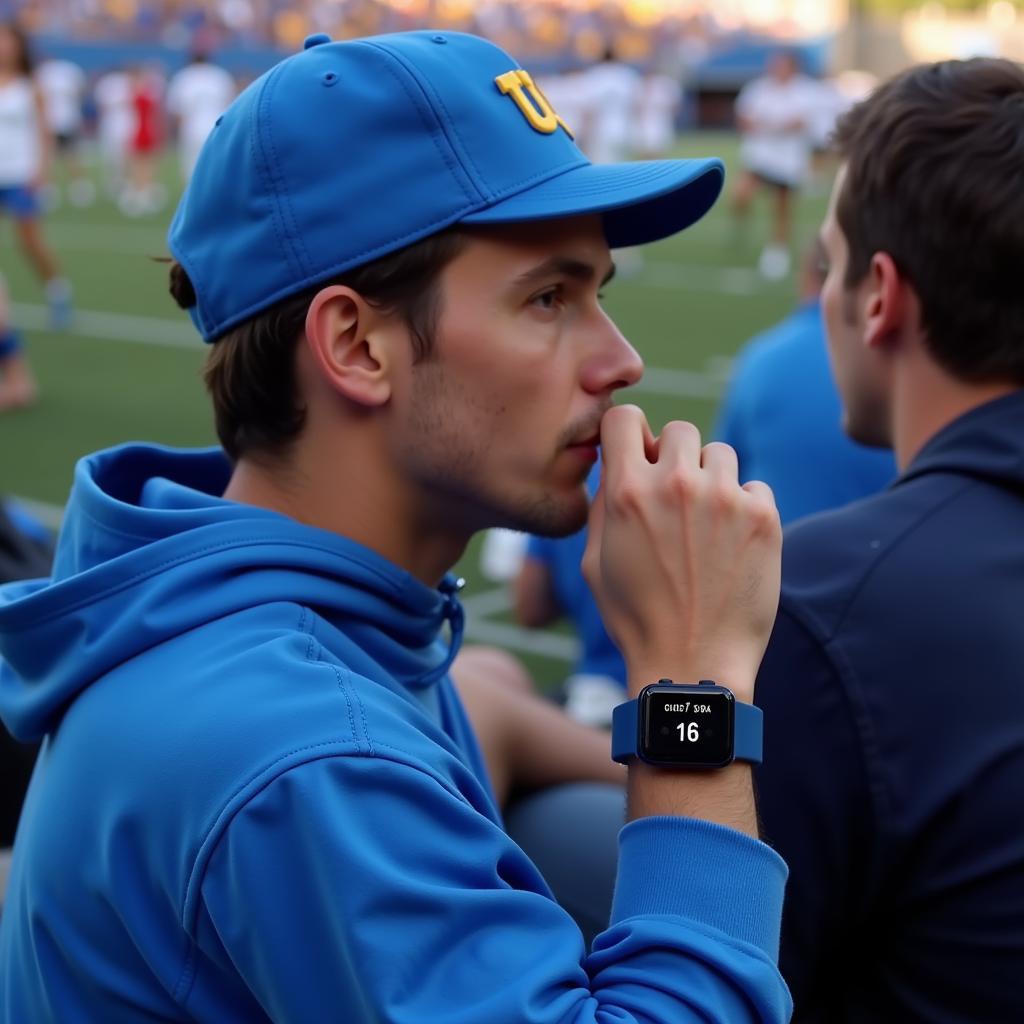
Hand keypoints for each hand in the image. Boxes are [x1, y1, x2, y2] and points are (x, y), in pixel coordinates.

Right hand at [582, 406, 780, 702]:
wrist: (693, 664)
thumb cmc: (635, 618)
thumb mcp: (596, 561)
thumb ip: (604, 503)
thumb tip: (614, 463)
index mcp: (627, 492)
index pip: (624, 416)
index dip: (628, 433)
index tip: (636, 453)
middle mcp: (676, 485)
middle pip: (678, 429)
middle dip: (673, 456)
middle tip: (674, 497)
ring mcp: (724, 498)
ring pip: (719, 453)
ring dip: (710, 479)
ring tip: (705, 524)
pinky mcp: (763, 517)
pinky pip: (754, 486)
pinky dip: (744, 507)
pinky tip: (731, 545)